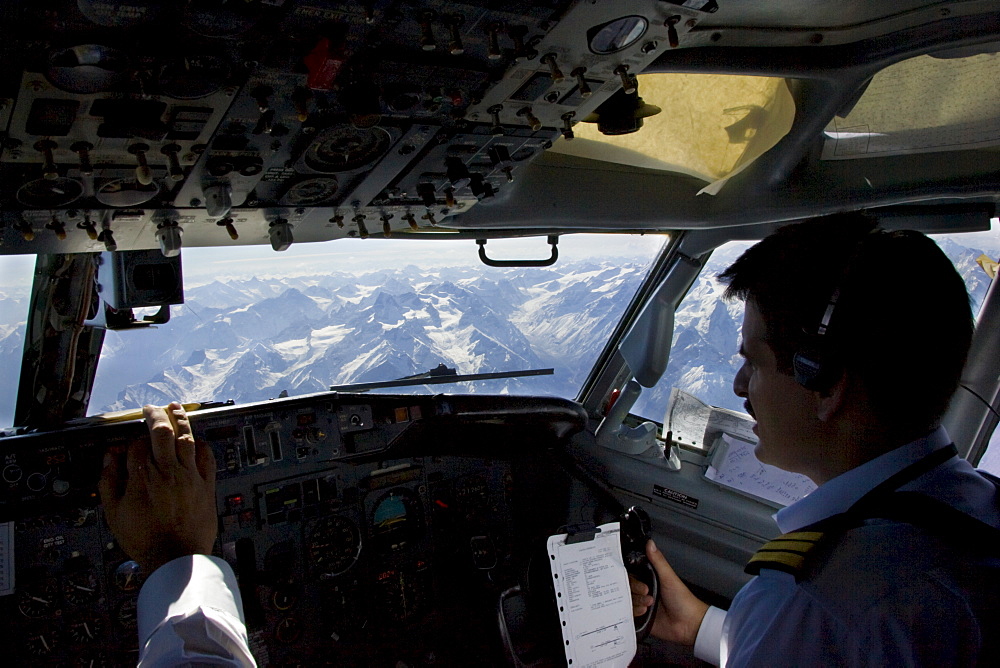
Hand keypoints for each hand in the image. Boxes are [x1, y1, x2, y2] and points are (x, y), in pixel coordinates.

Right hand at [98, 402, 217, 573]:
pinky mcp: (206, 484)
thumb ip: (109, 482)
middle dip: (156, 415)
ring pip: (186, 438)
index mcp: (142, 477)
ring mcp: (189, 476)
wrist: (176, 558)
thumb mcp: (114, 513)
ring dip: (181, 419)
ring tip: (176, 407)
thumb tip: (110, 458)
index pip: (136, 444)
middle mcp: (167, 471)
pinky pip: (206, 457)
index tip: (130, 441)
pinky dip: (201, 444)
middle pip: (162, 432)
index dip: (132, 439)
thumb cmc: (144, 539)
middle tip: (152, 408)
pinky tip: (197, 438)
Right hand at [629, 539, 708, 645]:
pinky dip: (635, 612)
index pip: (632, 574)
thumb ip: (658, 561)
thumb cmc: (684, 601)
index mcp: (650, 579)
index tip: (634, 576)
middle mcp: (644, 591)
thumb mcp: (669, 578)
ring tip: (649, 603)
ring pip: (627, 601)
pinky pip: (629, 614)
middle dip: (635, 589)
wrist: (689, 624)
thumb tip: (650, 543)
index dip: (630, 575)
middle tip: (646, 590)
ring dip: (637, 601)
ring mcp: (642, 605)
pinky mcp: (641, 618)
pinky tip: (645, 612)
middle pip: (627, 587)